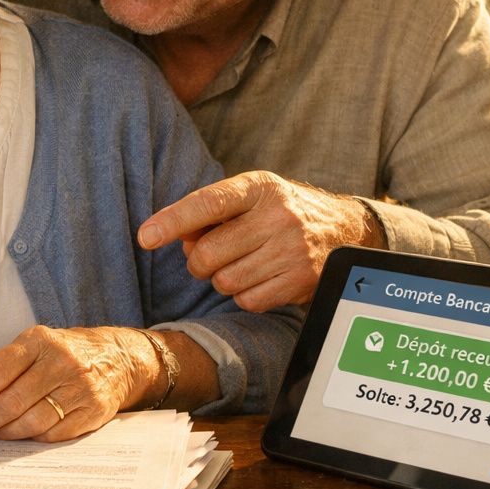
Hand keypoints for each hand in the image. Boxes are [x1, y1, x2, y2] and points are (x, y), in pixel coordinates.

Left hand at [0, 326, 157, 441]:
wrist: (119, 358)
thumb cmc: (66, 352)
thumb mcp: (37, 345)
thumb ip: (6, 366)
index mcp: (41, 341)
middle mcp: (62, 362)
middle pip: (12, 401)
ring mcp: (80, 389)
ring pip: (31, 422)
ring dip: (5, 433)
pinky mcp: (93, 411)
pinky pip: (53, 434)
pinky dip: (32, 439)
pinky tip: (20, 436)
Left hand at [138, 171, 383, 311]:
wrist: (343, 229)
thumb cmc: (280, 211)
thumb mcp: (251, 197)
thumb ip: (211, 213)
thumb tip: (173, 238)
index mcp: (260, 187)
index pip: (208, 203)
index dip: (173, 221)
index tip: (146, 236)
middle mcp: (278, 216)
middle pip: (209, 253)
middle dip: (199, 261)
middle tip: (210, 256)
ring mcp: (292, 250)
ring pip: (224, 281)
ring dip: (223, 279)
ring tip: (242, 263)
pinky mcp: (301, 281)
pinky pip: (247, 301)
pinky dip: (245, 295)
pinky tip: (260, 278)